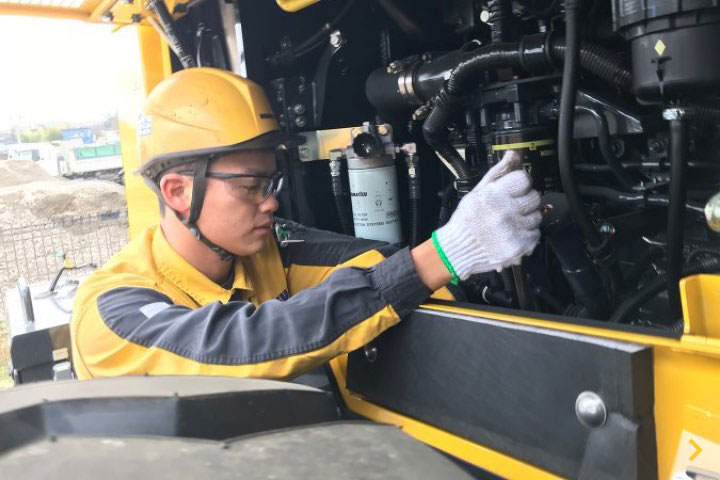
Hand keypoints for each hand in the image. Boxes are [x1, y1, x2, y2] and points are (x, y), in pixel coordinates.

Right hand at [434, 150, 541, 280]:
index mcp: (495, 194)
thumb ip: (498, 172)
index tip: (515, 190)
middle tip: (512, 208)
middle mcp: (505, 211)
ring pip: (537, 216)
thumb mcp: (478, 191)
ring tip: (510, 222)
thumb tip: (513, 154)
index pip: (524, 179)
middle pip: (534, 197)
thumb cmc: (466, 220)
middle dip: (525, 201)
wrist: (457, 249)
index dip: (521, 184)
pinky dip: (527, 235)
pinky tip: (513, 233)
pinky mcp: (519, 245)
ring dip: (527, 218)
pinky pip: (536, 234)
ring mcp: (514, 229)